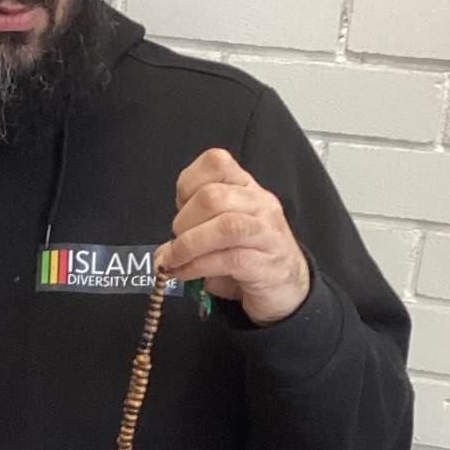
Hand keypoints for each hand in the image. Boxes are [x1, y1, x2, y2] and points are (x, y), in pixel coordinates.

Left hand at [160, 148, 309, 325]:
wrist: (288, 287)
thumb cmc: (248, 255)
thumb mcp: (220, 230)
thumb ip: (194, 227)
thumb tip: (161, 253)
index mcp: (246, 186)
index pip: (216, 162)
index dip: (188, 183)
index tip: (179, 207)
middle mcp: (260, 203)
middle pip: (214, 197)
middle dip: (183, 222)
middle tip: (175, 243)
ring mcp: (267, 232)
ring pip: (225, 227)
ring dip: (189, 245)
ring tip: (174, 261)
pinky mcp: (267, 264)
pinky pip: (229, 260)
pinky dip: (198, 267)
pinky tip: (186, 274)